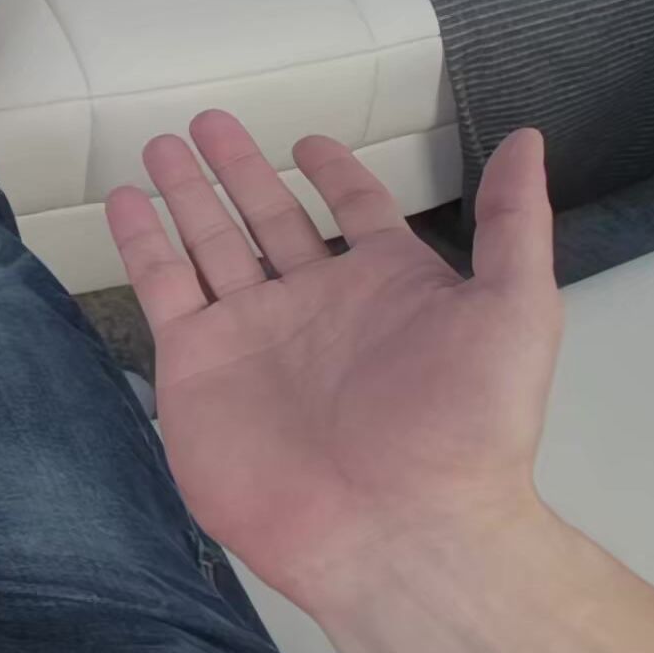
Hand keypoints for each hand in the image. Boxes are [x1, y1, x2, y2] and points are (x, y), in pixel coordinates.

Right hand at [112, 116, 565, 610]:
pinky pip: (162, 288)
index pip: (355, 212)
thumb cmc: (466, 426)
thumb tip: (527, 139)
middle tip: (208, 121)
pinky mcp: (196, 366)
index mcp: (389, 287)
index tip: (309, 141)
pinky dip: (141, 242)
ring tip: (161, 146)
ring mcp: (251, 334)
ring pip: (210, 243)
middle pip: (268, 218)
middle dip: (239, 170)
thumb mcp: (516, 311)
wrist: (397, 531)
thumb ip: (514, 222)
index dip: (333, 174)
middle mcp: (315, 305)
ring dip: (186, 193)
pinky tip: (126, 202)